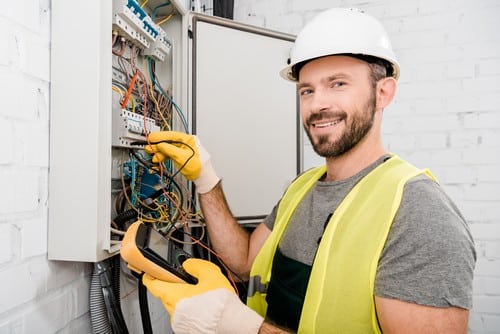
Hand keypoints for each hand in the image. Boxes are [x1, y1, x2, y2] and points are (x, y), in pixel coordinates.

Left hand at [143, 258, 262, 333]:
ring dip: (183, 299)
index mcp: (175, 296)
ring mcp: (180, 323)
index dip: (150, 276)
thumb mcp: (210, 274)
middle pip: (166, 295)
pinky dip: (189, 310)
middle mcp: (174, 311)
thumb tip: (187, 264)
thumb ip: (195, 265)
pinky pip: (183, 316)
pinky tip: (203, 306)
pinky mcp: (187, 331)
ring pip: (175, 306)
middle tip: (187, 280)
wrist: (233, 325)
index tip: (149, 273)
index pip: (153, 285)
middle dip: (174, 287)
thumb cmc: (221, 304)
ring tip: (200, 295)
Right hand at [146, 131, 219, 192]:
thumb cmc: (199, 167)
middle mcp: (186, 142)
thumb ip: (169, 150)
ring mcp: (183, 149)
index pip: (171, 135)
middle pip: (168, 141)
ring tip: (153, 155)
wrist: (203, 177)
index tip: (150, 138)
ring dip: (159, 152)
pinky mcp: (181, 155)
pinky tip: (158, 158)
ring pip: (168, 148)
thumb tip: (160, 145)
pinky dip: (164, 156)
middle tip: (149, 148)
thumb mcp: (182, 157)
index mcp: (188, 139)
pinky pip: (170, 153)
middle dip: (158, 145)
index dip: (159, 137)